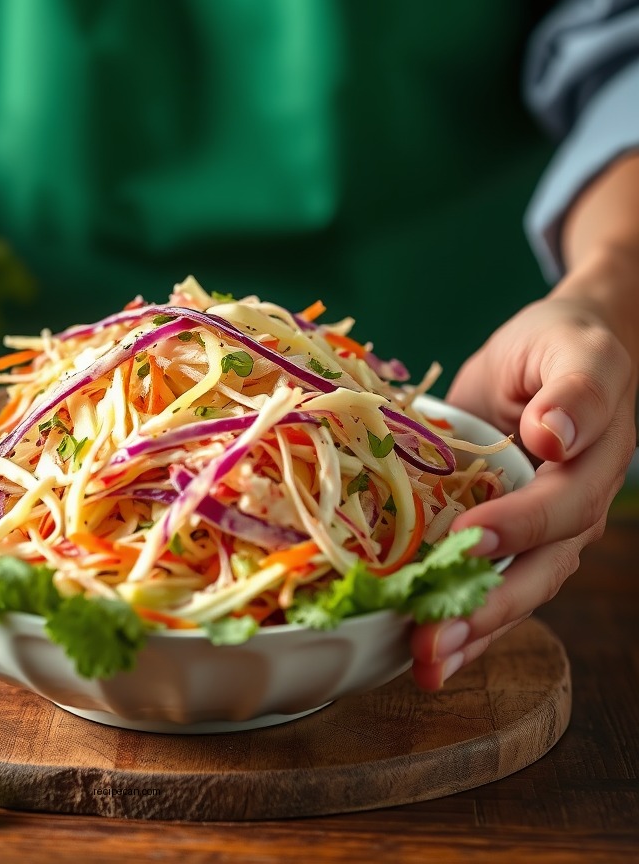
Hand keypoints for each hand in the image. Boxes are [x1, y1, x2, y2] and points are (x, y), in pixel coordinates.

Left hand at [410, 295, 636, 688]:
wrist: (554, 349)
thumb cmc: (563, 346)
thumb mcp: (578, 354)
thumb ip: (577, 392)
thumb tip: (555, 434)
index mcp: (588, 471)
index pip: (556, 509)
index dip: (517, 527)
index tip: (468, 540)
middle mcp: (565, 513)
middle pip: (532, 572)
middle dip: (484, 610)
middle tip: (433, 642)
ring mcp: (532, 530)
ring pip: (507, 591)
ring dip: (467, 631)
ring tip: (423, 664)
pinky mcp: (496, 531)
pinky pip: (482, 580)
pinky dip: (456, 615)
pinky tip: (423, 650)